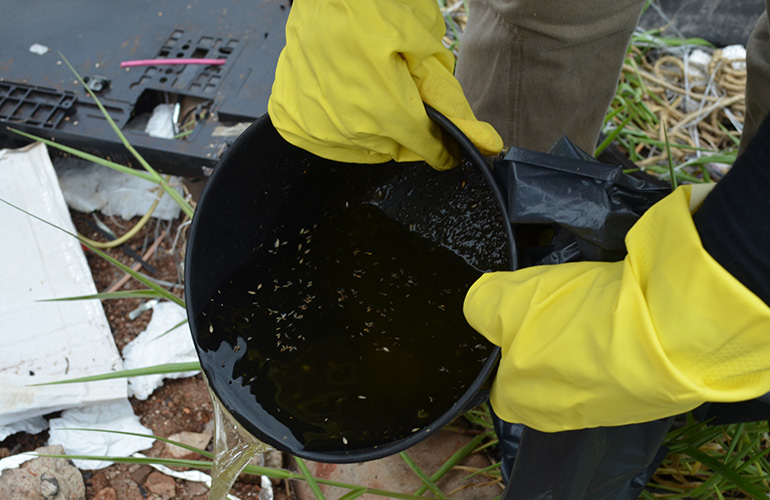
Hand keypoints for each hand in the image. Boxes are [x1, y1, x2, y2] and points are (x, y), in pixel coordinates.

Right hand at [267, 0, 502, 169]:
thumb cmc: (373, 2)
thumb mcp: (424, 44)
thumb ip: (449, 100)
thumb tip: (484, 142)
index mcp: (383, 107)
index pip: (426, 147)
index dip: (443, 144)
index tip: (448, 140)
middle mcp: (345, 125)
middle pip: (395, 150)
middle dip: (408, 127)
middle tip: (402, 88)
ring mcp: (313, 124)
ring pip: (362, 148)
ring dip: (375, 127)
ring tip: (372, 84)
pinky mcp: (290, 118)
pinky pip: (327, 140)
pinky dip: (341, 123)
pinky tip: (345, 92)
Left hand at [464, 185, 769, 431]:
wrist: (670, 330)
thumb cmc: (573, 320)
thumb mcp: (509, 298)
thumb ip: (482, 304)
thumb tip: (478, 305)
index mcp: (520, 403)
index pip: (496, 381)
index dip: (501, 346)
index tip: (516, 319)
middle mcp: (559, 417)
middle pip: (539, 374)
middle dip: (544, 342)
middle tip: (556, 308)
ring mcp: (606, 410)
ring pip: (581, 370)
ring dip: (584, 340)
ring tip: (593, 307)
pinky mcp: (646, 397)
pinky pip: (618, 366)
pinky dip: (618, 343)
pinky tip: (624, 318)